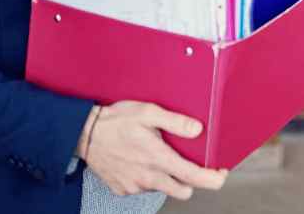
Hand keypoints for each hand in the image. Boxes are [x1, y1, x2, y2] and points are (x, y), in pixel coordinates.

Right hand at [77, 101, 226, 199]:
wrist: (82, 133)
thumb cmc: (115, 121)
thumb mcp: (148, 112)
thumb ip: (175, 122)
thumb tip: (197, 130)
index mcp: (157, 158)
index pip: (194, 177)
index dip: (213, 179)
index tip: (221, 173)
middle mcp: (148, 177)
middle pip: (183, 190)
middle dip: (191, 181)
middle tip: (191, 164)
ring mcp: (134, 186)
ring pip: (163, 189)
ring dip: (167, 177)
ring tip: (158, 156)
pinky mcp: (122, 189)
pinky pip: (143, 188)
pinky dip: (147, 178)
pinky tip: (140, 161)